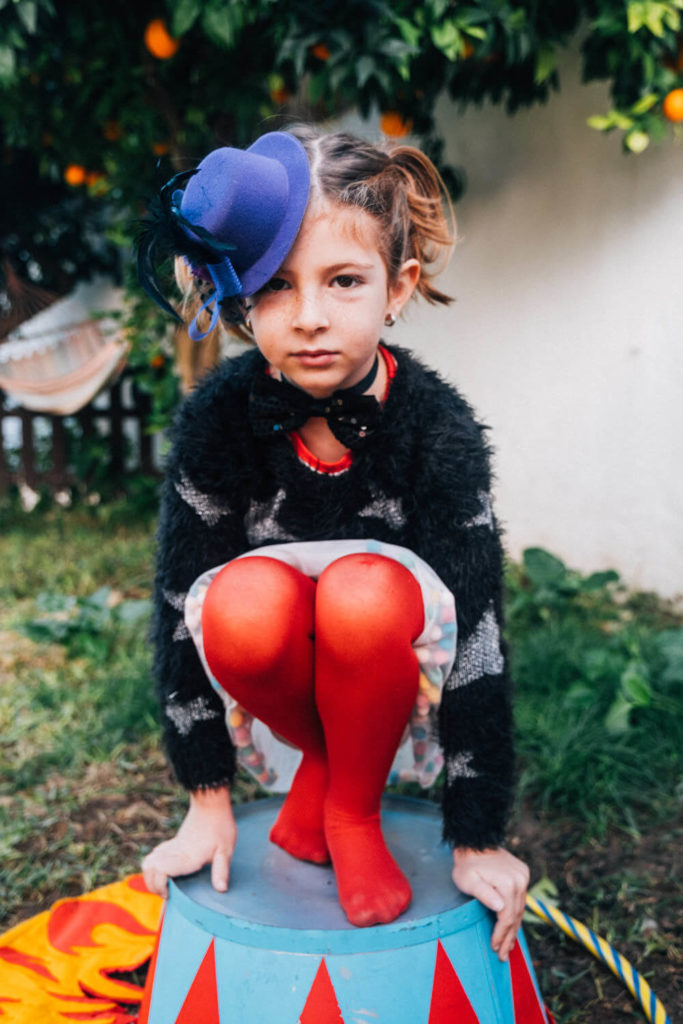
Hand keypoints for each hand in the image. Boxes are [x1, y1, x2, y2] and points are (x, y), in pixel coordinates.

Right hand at [142, 786, 236, 897]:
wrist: (211, 804)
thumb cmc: (220, 826)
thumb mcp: (225, 850)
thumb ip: (221, 871)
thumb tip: (221, 889)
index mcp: (187, 856)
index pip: (161, 871)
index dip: (159, 885)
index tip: (169, 894)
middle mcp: (176, 852)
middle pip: (149, 868)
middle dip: (152, 885)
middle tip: (166, 894)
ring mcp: (172, 846)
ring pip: (149, 861)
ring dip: (150, 876)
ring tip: (164, 885)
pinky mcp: (173, 842)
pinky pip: (155, 855)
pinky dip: (154, 866)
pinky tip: (165, 872)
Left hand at [452, 847, 529, 961]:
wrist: (474, 842)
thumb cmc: (467, 864)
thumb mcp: (468, 880)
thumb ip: (484, 894)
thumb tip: (500, 907)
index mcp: (509, 883)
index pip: (507, 916)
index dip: (501, 934)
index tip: (495, 948)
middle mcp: (520, 879)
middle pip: (515, 915)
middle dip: (508, 937)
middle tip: (503, 956)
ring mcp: (523, 876)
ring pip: (519, 909)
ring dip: (513, 928)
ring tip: (508, 947)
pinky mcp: (522, 874)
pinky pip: (520, 900)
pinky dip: (515, 914)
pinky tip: (512, 926)